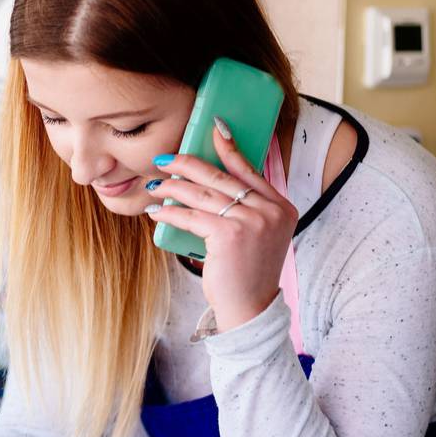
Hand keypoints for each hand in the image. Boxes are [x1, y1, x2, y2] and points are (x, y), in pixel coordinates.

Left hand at [147, 117, 297, 330]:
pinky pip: (192, 216)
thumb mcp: (257, 236)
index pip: (250, 170)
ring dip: (173, 187)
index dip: (230, 148)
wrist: (250, 308)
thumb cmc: (246, 272)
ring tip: (154, 185)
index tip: (214, 128)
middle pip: (222, 177)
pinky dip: (171, 211)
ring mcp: (252, 221)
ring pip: (203, 194)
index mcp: (281, 207)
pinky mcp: (230, 235)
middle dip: (188, 164)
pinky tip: (157, 210)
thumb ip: (245, 209)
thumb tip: (210, 184)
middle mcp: (271, 210)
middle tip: (164, 158)